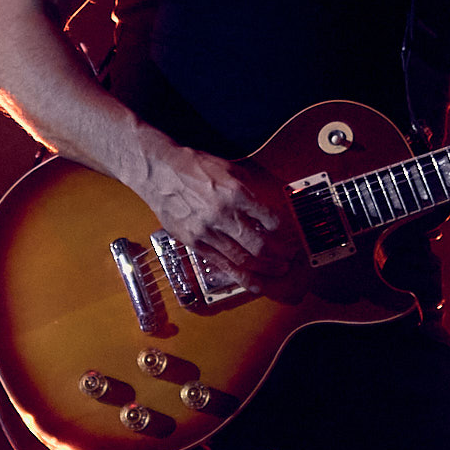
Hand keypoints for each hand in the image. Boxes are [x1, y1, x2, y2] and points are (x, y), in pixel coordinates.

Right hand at [137, 142, 300, 290]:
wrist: (159, 171)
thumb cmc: (194, 167)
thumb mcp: (230, 169)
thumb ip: (251, 190)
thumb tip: (270, 209)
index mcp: (235, 192)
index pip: (270, 219)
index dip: (285, 231)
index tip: (290, 235)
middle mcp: (222, 214)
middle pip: (260, 245)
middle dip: (280, 255)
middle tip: (290, 258)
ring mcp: (206, 231)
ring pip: (243, 259)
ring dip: (265, 268)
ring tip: (278, 270)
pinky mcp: (193, 243)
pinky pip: (221, 264)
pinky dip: (241, 276)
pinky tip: (255, 282)